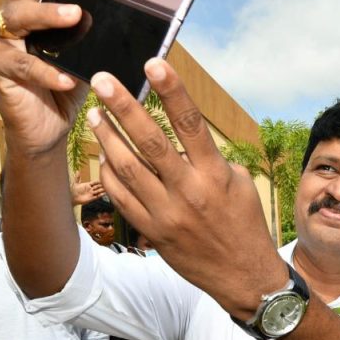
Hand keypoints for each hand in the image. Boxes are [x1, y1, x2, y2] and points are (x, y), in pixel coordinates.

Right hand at [0, 0, 89, 155]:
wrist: (46, 131)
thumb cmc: (63, 90)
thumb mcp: (82, 60)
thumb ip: (91, 40)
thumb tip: (124, 24)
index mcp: (30, 13)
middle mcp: (10, 21)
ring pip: (18, 19)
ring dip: (48, 15)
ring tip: (75, 15)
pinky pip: (23, 66)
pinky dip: (47, 72)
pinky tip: (67, 78)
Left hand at [69, 174, 105, 205]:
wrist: (72, 198)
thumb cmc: (72, 190)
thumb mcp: (75, 183)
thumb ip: (77, 177)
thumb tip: (78, 170)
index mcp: (87, 185)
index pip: (94, 182)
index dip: (98, 181)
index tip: (102, 179)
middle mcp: (90, 189)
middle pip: (97, 187)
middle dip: (102, 185)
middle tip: (107, 183)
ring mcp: (91, 194)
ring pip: (98, 191)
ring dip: (103, 190)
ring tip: (107, 188)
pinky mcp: (91, 198)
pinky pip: (97, 196)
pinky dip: (101, 195)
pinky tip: (104, 193)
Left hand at [84, 60, 287, 316]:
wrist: (244, 277)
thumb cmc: (245, 225)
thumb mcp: (241, 185)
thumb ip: (213, 159)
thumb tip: (187, 138)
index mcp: (215, 175)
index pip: (190, 124)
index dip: (172, 90)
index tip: (154, 63)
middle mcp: (189, 192)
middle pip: (150, 141)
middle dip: (123, 106)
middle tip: (101, 79)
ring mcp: (167, 214)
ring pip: (127, 168)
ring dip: (107, 137)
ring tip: (94, 114)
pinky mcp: (153, 232)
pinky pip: (122, 197)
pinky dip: (109, 173)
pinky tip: (103, 155)